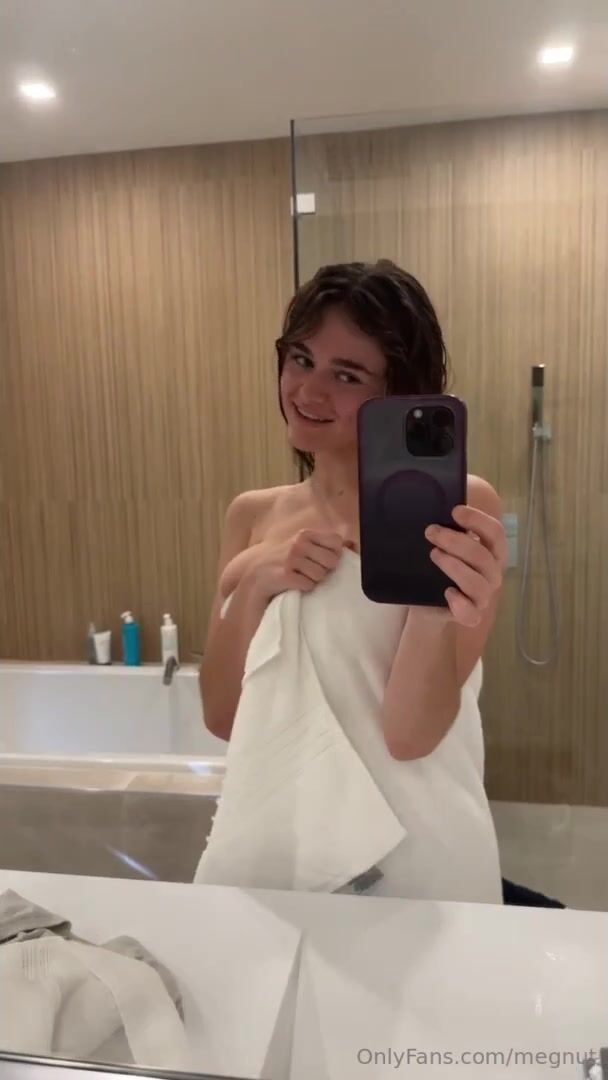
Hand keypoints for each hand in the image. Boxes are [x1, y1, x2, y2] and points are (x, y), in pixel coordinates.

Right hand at [243, 529, 345, 600]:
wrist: (256, 575)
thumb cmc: (284, 561)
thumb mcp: (302, 545)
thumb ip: (325, 543)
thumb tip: (354, 544)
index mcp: (305, 534)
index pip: (336, 542)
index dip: (334, 554)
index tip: (323, 559)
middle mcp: (298, 543)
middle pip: (332, 561)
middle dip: (325, 570)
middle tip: (310, 571)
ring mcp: (291, 559)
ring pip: (321, 575)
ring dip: (313, 580)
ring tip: (301, 577)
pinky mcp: (285, 575)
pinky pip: (308, 585)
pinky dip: (304, 588)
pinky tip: (294, 584)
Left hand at [424, 505, 506, 627]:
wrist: (426, 602)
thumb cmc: (440, 566)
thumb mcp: (444, 545)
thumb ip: (447, 529)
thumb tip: (434, 507)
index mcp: (491, 551)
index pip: (495, 533)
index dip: (478, 520)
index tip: (455, 511)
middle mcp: (492, 573)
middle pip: (483, 556)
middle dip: (455, 541)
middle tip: (431, 531)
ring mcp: (483, 596)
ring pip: (477, 583)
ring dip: (455, 566)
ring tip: (434, 555)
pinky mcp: (470, 615)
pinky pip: (471, 614)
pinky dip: (461, 604)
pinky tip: (447, 592)